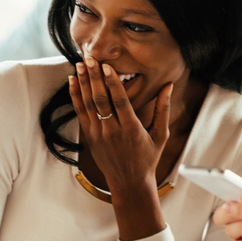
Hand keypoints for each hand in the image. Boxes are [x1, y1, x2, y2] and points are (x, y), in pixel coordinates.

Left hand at [69, 57, 170, 195]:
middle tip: (90, 58)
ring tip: (80, 65)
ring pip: (88, 105)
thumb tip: (168, 86)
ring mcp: (98, 135)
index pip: (119, 102)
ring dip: (83, 83)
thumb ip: (163, 109)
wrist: (129, 182)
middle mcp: (112, 132)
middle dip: (94, 77)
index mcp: (131, 130)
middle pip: (100, 100)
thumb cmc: (147, 159)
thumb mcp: (161, 135)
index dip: (112, 83)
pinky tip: (72, 82)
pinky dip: (76, 96)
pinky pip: (81, 113)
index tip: (107, 66)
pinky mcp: (89, 137)